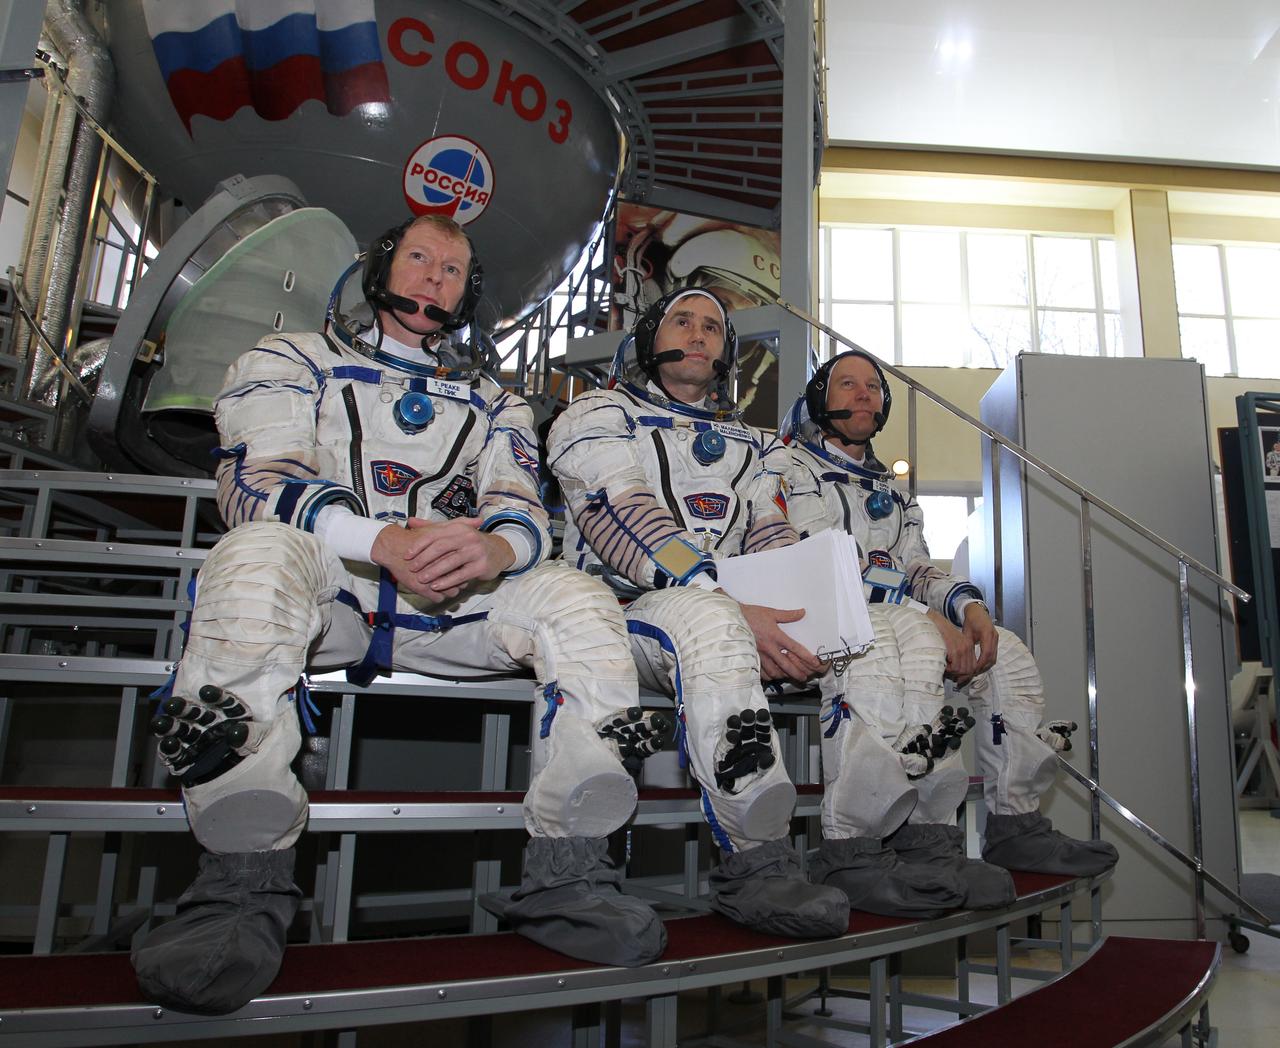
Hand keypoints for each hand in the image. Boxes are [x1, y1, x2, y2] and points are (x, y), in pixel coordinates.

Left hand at [372, 518, 514, 601]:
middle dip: (424, 559)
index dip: (419, 545)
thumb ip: (432, 527)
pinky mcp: (481, 566)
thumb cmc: (470, 542)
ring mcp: (476, 551)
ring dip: (434, 571)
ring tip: (421, 579)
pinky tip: (436, 586)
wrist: (498, 551)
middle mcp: (468, 537)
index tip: (407, 555)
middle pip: (441, 547)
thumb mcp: (453, 531)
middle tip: (412, 568)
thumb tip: (410, 521)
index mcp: (458, 527)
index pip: (435, 534)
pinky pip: (461, 575)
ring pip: (450, 562)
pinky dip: (447, 581)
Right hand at [737, 602, 823, 683]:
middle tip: (804, 677)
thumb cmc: (751, 615)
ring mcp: (759, 655)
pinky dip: (769, 675)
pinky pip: (762, 672)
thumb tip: (802, 612)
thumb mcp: (771, 613)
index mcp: (776, 636)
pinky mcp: (751, 658)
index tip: (815, 663)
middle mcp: (769, 648)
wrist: (732, 618)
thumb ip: (788, 615)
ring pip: (774, 671)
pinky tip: (774, 674)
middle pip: (786, 665)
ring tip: (790, 676)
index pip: (795, 649)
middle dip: (797, 673)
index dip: (807, 657)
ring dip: (784, 675)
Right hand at [926, 608, 977, 683]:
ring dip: (953, 672)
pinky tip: (943, 664)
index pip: (973, 666)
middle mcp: (968, 646)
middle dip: (959, 674)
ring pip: (963, 670)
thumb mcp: (951, 643)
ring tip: (945, 667)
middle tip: (949, 672)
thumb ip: (957, 655)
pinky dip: (949, 669)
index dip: (966, 674)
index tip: (957, 676)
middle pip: (969, 669)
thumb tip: (958, 674)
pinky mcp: (955, 650)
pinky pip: (955, 667)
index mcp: (969, 644)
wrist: (933, 622)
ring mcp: (962, 648)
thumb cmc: (939, 633)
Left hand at [962, 603, 998, 675]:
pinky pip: (993, 653)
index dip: (980, 663)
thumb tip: (963, 658)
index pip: (986, 652)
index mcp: (987, 633)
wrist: (977, 611)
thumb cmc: (970, 620)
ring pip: (994, 656)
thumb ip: (967, 644)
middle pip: (992, 656)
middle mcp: (994, 636)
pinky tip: (979, 664)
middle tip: (973, 672)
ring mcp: (996, 638)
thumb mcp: (966, 632)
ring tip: (975, 670)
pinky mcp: (995, 640)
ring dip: (986, 665)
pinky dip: (987, 660)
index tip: (973, 669)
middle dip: (983, 666)